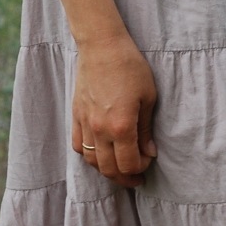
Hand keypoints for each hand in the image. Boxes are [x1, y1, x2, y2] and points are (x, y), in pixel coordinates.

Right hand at [72, 31, 157, 187]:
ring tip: (119, 168)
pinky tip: (100, 153)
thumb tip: (149, 152)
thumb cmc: (130, 67)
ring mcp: (85, 124)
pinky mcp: (76, 115)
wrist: (102, 47)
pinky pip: (78, 146)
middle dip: (125, 177)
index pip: (129, 163)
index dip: (141, 169)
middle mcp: (100, 130)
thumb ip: (146, 129)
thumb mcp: (148, 97)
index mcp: (121, 127)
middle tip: (137, 178)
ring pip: (92, 161)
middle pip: (109, 168)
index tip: (149, 161)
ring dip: (106, 169)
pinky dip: (89, 156)